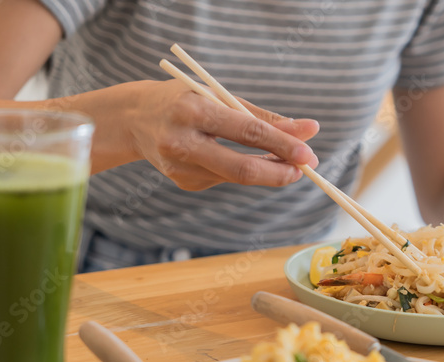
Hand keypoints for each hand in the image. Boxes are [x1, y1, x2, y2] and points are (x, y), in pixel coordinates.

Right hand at [124, 80, 319, 190]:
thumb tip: (309, 130)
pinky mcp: (183, 182)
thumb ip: (263, 117)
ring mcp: (180, 167)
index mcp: (192, 110)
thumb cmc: (186, 100)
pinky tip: (236, 157)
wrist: (134, 118)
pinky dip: (243, 171)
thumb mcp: (219, 96)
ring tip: (287, 162)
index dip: (281, 144)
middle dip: (279, 172)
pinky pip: (225, 178)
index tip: (308, 153)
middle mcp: (182, 141)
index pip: (246, 131)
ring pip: (237, 176)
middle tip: (306, 169)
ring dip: (269, 171)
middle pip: (241, 168)